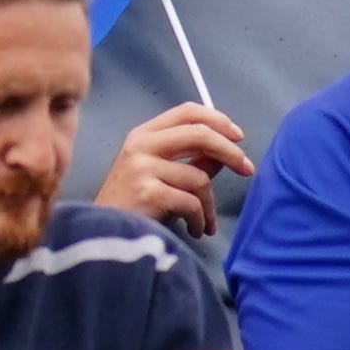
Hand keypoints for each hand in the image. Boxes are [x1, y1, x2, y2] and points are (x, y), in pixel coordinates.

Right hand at [93, 101, 248, 235]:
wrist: (102, 237)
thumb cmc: (132, 206)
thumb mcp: (159, 176)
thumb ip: (191, 161)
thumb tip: (224, 154)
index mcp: (143, 135)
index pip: (187, 112)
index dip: (218, 120)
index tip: (237, 136)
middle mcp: (140, 145)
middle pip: (200, 134)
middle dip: (230, 152)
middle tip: (247, 169)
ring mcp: (141, 167)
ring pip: (199, 178)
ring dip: (209, 205)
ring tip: (204, 222)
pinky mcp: (148, 192)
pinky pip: (191, 202)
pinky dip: (198, 220)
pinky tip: (193, 230)